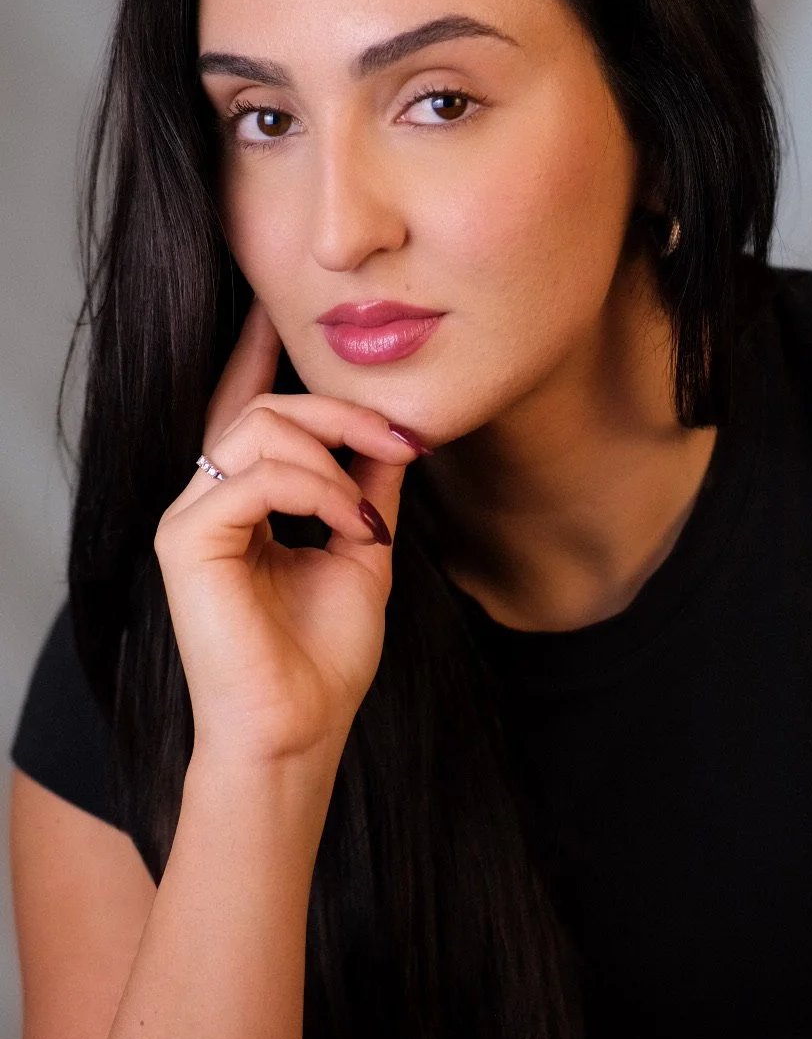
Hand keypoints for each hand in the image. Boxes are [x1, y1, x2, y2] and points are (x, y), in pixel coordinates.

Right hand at [153, 298, 419, 777]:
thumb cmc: (326, 655)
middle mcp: (206, 500)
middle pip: (266, 409)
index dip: (256, 353)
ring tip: (370, 514)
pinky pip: (255, 476)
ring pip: (260, 431)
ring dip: (334, 458)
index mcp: (241, 501)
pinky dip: (317, 491)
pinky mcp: (186, 540)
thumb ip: (367, 489)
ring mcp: (189, 517)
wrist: (301, 729)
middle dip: (340, 413)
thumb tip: (394, 435)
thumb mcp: (363, 551)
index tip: (277, 308)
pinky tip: (350, 526)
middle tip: (399, 443)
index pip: (244, 409)